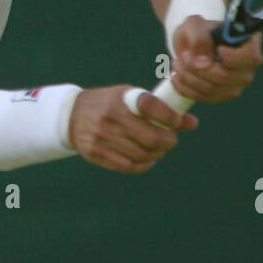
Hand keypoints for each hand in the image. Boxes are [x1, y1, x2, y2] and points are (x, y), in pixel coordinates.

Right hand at [67, 85, 196, 173]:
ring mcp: (102, 137)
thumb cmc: (110, 104)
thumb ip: (159, 109)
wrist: (71, 115)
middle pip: (151, 138)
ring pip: (142, 154)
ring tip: (157, 149)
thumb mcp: (130, 97)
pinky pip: (129, 166)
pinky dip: (143, 165)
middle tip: (170, 140)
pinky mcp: (96, 153)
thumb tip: (192, 123)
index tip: (179, 122)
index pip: (151, 106)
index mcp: (121, 98)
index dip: (170, 117)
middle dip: (168, 142)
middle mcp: (111, 117)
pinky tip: (146, 159)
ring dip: (156, 154)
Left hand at [169, 19, 262, 102]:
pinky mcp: (223, 94)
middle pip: (225, 77)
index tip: (217, 49)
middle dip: (197, 68)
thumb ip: (199, 39)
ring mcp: (237, 83)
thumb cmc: (198, 31)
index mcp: (248, 43)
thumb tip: (203, 64)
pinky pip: (204, 97)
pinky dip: (186, 88)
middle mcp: (248, 66)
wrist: (192, 43)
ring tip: (177, 63)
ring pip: (212, 89)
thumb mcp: (194, 25)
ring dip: (189, 77)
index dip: (233, 57)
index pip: (251, 57)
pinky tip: (176, 77)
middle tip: (182, 56)